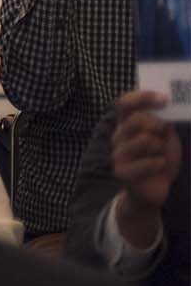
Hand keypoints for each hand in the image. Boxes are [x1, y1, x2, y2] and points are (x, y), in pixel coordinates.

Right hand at [113, 91, 182, 214]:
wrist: (155, 189)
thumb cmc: (161, 159)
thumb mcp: (166, 138)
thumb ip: (163, 123)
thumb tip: (167, 107)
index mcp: (126, 124)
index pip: (125, 103)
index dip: (142, 97)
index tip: (164, 99)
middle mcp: (118, 136)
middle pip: (136, 119)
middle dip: (156, 124)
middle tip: (164, 132)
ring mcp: (118, 154)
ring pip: (146, 140)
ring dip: (160, 147)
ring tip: (159, 155)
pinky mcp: (121, 172)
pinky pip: (149, 163)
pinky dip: (160, 164)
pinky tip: (158, 168)